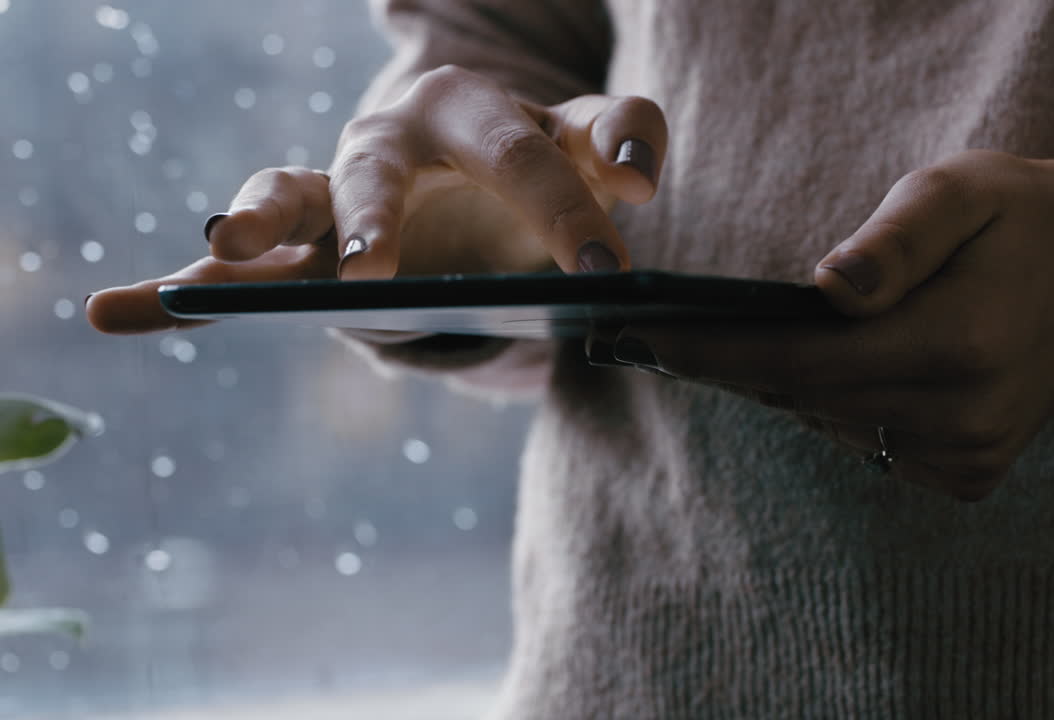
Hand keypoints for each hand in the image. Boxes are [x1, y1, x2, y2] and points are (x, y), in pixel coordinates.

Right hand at [87, 65, 667, 334]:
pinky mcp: (303, 250)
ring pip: (283, 197)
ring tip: (224, 254)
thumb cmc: (540, 167)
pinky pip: (239, 267)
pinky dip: (178, 288)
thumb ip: (623, 136)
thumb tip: (642, 177)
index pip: (517, 152)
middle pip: (378, 172)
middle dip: (376, 217)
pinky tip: (116, 312)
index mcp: (466, 110)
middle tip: (374, 269)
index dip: (561, 206)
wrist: (481, 189)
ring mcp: (335, 194)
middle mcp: (388, 143)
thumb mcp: (589, 146)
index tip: (602, 266)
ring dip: (253, 224)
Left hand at [605, 149, 1053, 499]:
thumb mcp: (961, 190)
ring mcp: (970, 456)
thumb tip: (824, 290)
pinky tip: (834, 370)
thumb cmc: (1026, 215)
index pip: (799, 364)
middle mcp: (962, 417)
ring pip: (833, 426)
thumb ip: (893, 240)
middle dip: (734, 368)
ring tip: (733, 348)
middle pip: (806, 400)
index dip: (715, 355)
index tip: (643, 341)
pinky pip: (871, 447)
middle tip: (664, 337)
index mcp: (957, 344)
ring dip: (787, 388)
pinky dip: (839, 410)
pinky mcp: (973, 474)